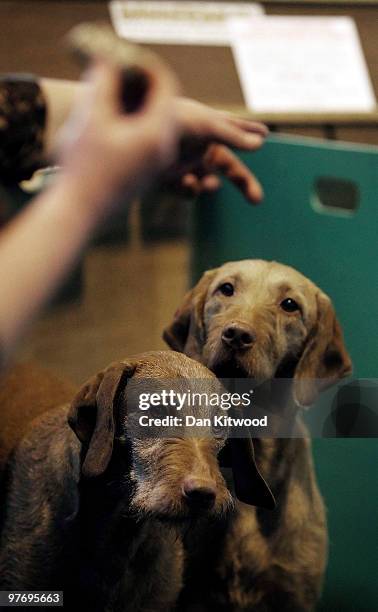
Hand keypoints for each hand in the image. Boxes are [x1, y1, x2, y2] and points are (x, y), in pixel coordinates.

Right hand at [55, 58, 178, 217]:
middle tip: (126, 73)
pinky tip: (116, 122)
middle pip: (165, 106)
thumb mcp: (92, 118)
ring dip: (142, 107)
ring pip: (159, 125)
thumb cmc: (85, 167)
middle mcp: (164, 149)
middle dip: (147, 86)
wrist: (80, 211)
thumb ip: (103, 84)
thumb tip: (110, 60)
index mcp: (156, 133)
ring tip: (120, 96)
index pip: (166, 87)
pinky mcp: (146, 175)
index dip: (149, 68)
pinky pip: (151, 141)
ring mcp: (157, 164)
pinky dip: (139, 126)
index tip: (130, 59)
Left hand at [167, 98, 266, 202]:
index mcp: (209, 131)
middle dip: (244, 184)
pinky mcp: (170, 180)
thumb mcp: (207, 126)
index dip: (248, 134)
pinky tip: (186, 181)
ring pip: (207, 184)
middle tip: (257, 199)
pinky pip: (188, 191)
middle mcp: (200, 149)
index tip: (265, 134)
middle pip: (229, 169)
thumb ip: (234, 136)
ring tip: (209, 184)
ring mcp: (186, 165)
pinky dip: (190, 189)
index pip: (235, 133)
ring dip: (209, 186)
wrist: (135, 135)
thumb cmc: (173, 123)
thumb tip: (261, 144)